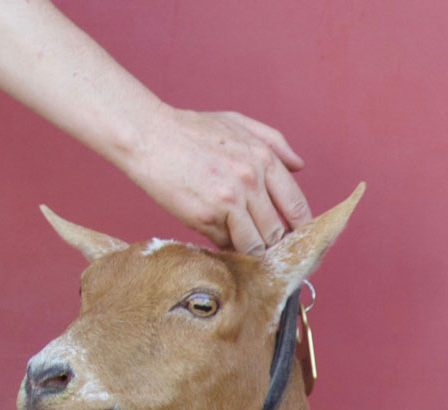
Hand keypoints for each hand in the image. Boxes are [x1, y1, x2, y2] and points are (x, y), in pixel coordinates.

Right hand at [123, 105, 311, 254]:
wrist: (147, 135)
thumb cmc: (192, 131)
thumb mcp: (237, 124)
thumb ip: (274, 142)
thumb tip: (300, 166)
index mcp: (264, 158)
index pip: (297, 207)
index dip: (299, 230)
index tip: (296, 240)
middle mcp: (251, 179)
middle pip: (277, 232)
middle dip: (270, 242)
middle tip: (261, 243)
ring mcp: (230, 199)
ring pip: (256, 245)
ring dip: (248, 247)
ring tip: (236, 237)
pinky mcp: (207, 216)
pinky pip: (227, 244)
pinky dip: (224, 243)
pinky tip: (214, 229)